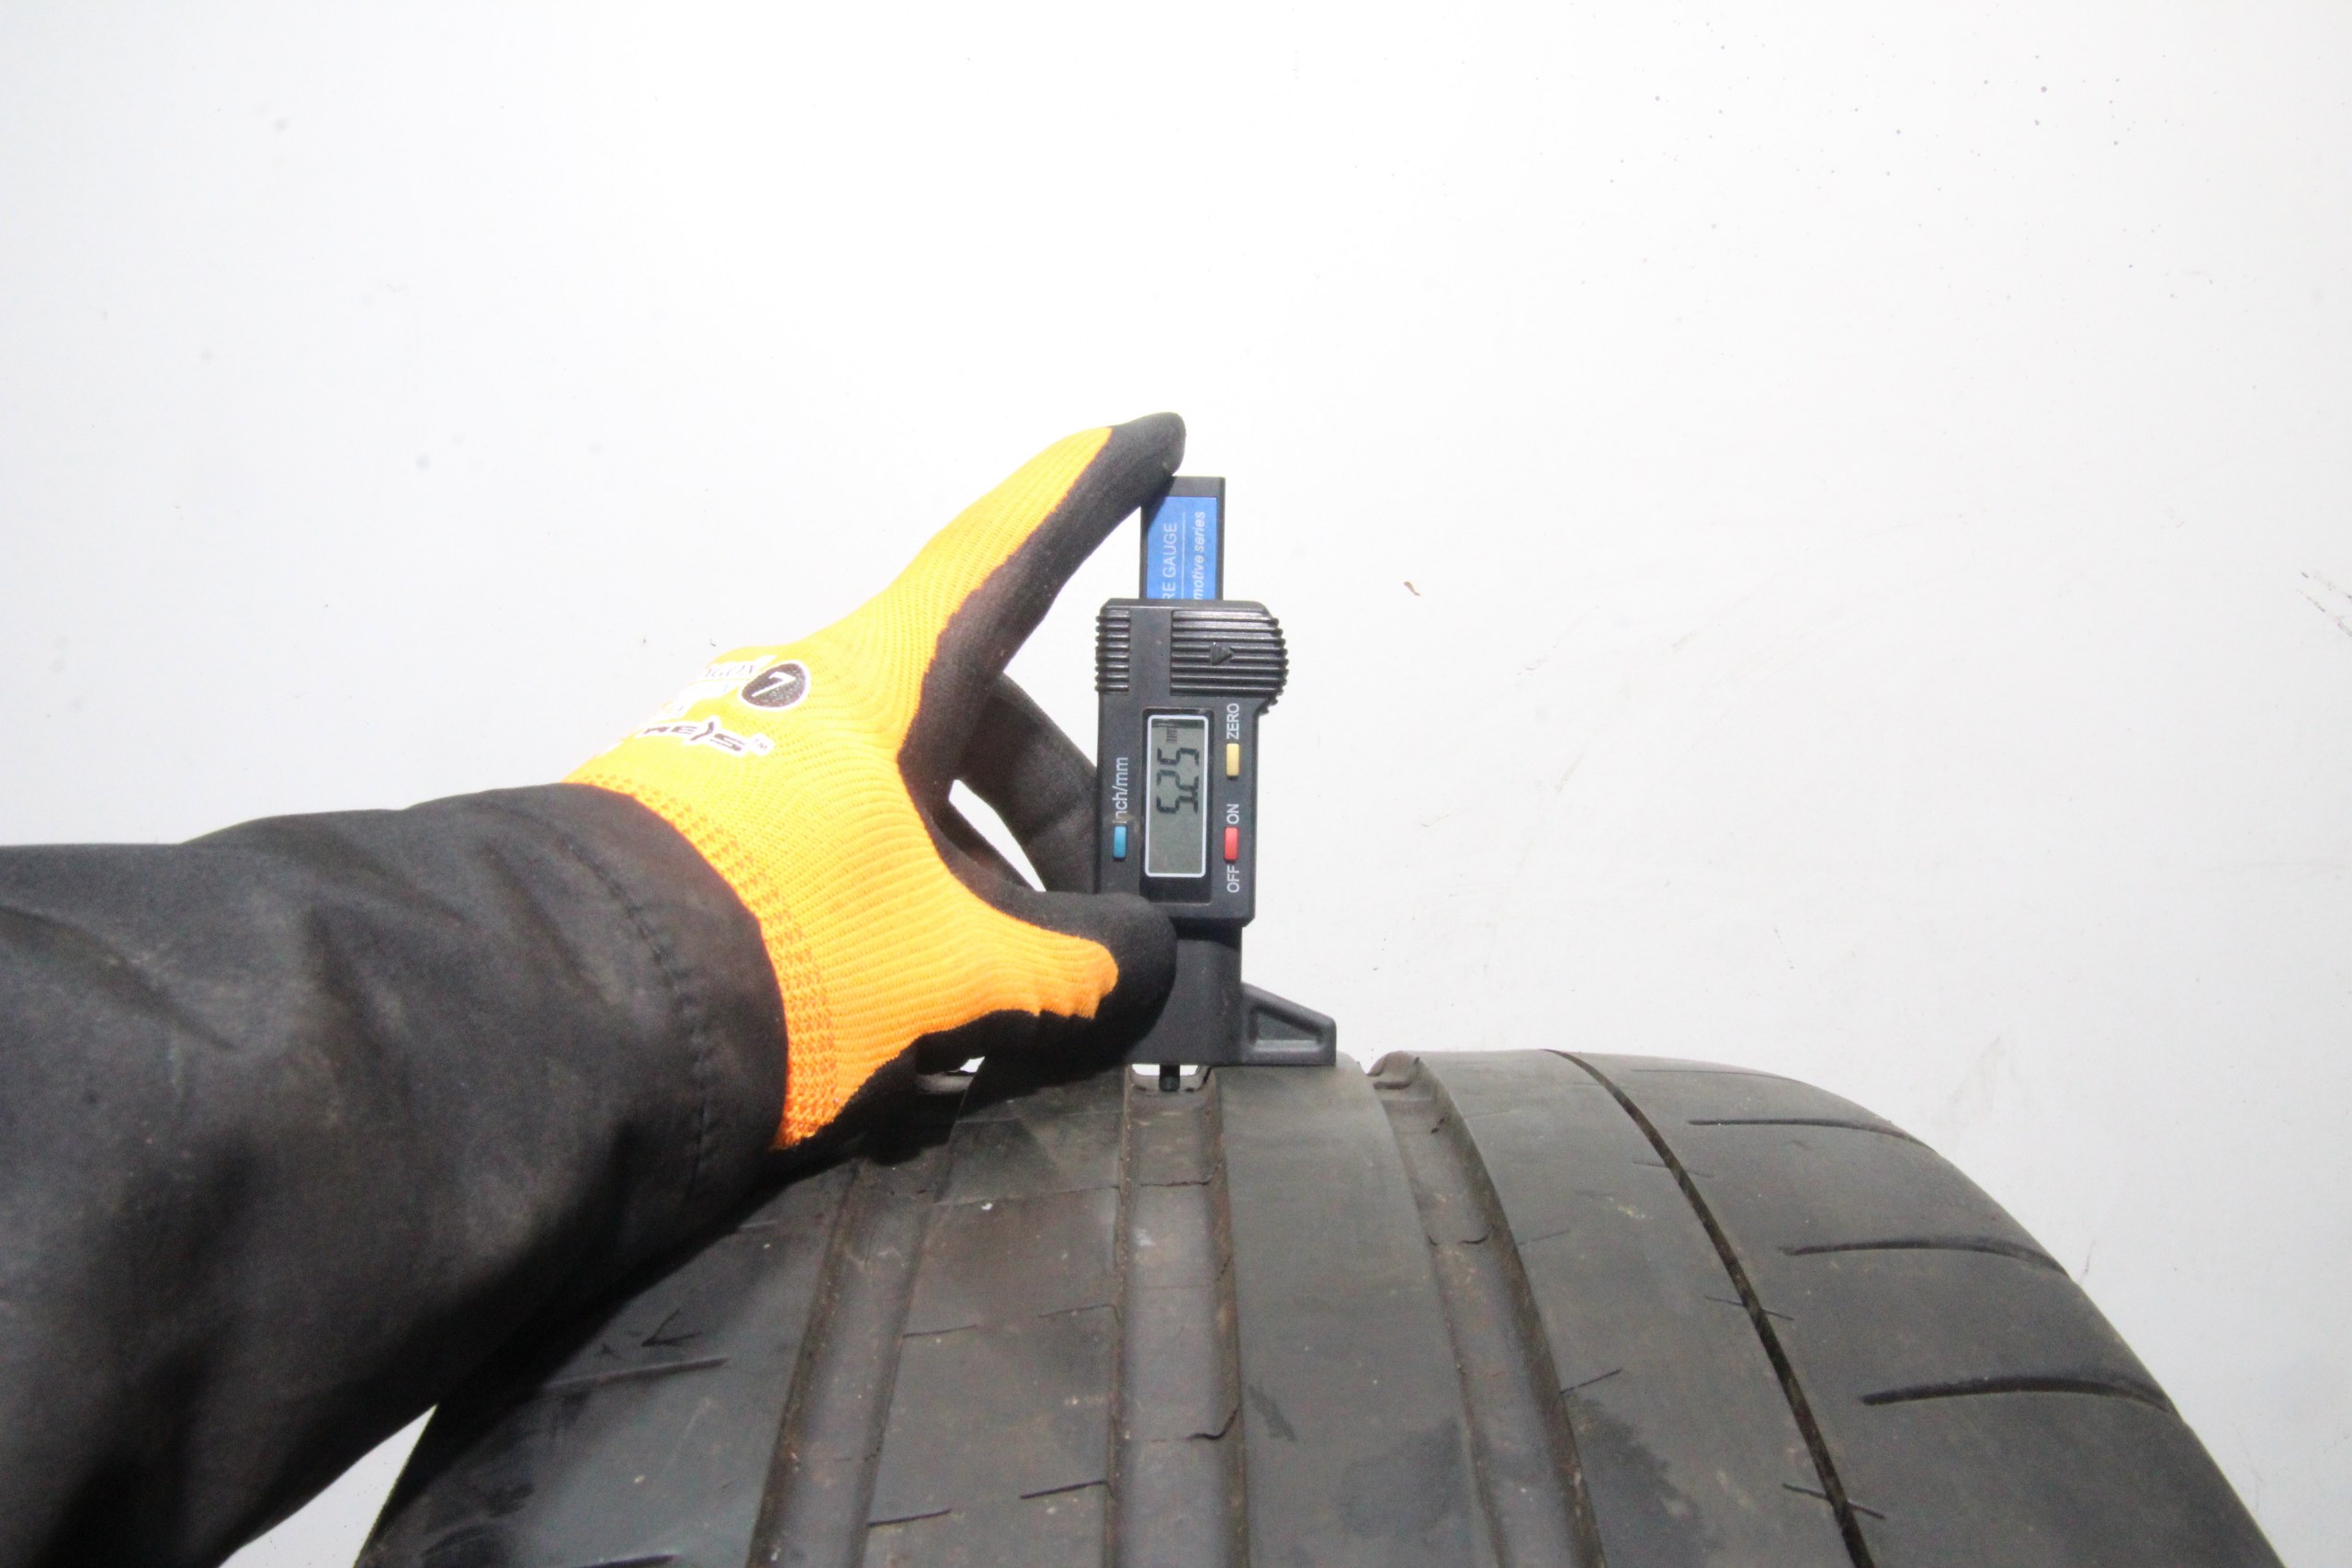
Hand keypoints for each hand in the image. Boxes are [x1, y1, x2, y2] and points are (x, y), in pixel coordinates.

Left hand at [570, 416, 1183, 1144]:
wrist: (570, 1019)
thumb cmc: (749, 947)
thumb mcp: (956, 965)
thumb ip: (1070, 965)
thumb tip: (1131, 964)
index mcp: (881, 687)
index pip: (1010, 557)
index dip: (1091, 496)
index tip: (1146, 436)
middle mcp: (817, 708)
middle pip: (980, 726)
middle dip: (1057, 823)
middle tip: (1109, 911)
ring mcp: (764, 775)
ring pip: (915, 808)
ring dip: (982, 896)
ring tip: (1014, 1011)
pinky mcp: (722, 845)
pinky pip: (850, 861)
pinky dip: (909, 923)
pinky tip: (931, 1027)